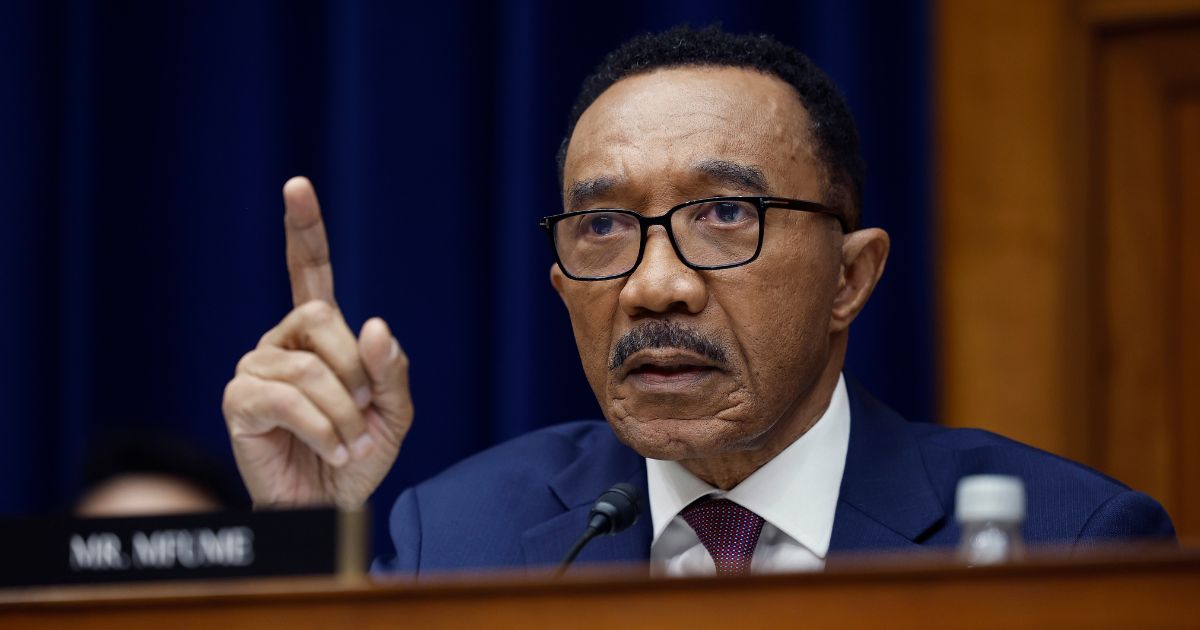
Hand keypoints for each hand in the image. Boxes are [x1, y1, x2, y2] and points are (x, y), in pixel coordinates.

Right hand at [222, 177, 412, 507]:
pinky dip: (320, 428)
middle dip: (355, 371)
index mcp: (319, 333)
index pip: (310, 271)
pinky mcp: (239, 400)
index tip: (297, 185)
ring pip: (309, 368)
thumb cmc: (358, 454)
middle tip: (363, 413)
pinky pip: (285, 398)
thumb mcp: (393, 413)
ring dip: (342, 413)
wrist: (331, 505)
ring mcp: (256, 367)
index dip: (304, 229)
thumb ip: (391, 370)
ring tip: (347, 441)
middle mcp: (282, 340)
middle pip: (321, 318)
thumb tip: (374, 325)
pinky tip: (331, 449)